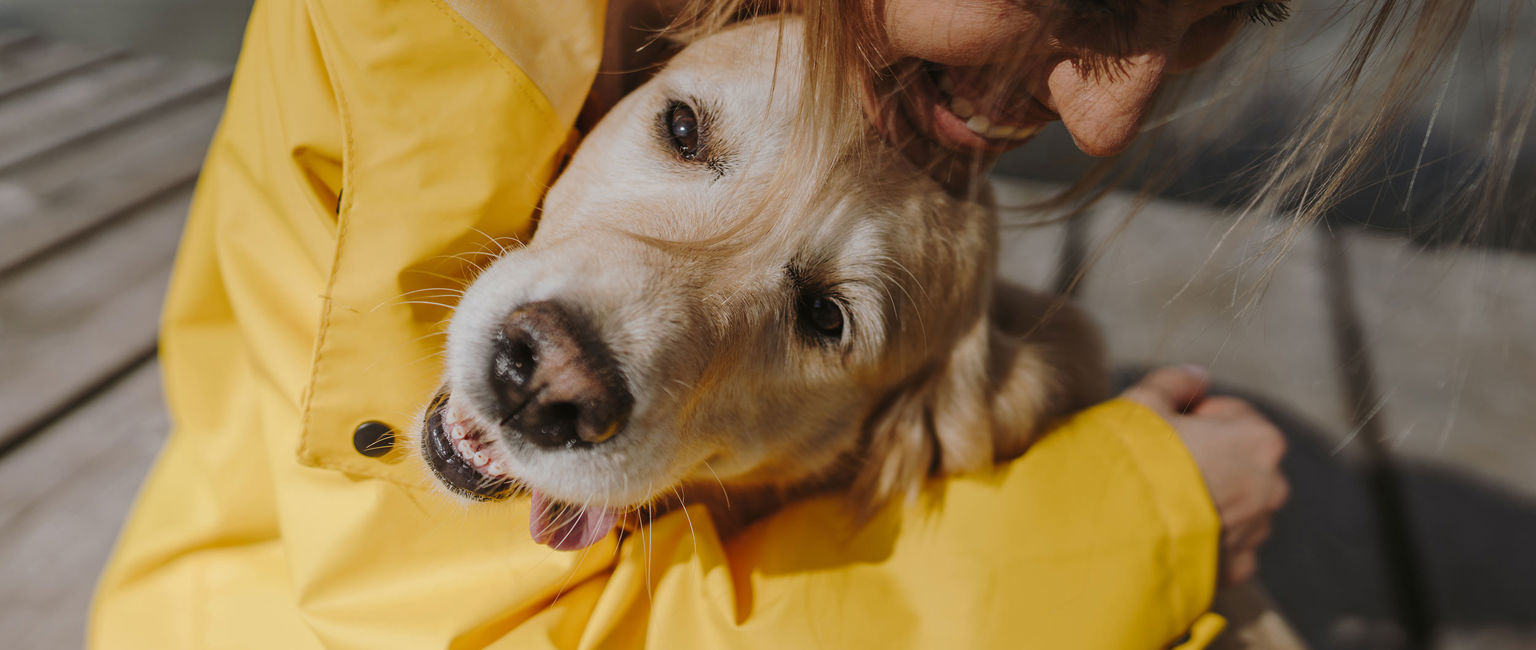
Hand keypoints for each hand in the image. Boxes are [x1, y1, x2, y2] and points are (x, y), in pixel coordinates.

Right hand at [1121, 366, 1289, 586]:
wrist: (1117, 532)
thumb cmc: (1133, 461)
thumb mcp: (1144, 403)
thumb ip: (1175, 381)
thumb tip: (1197, 375)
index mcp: (1259, 439)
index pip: (1233, 413)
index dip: (1196, 416)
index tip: (1166, 430)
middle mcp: (1271, 486)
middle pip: (1239, 460)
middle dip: (1209, 459)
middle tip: (1162, 465)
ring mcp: (1256, 530)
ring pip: (1235, 504)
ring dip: (1209, 499)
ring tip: (1163, 501)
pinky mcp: (1237, 567)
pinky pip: (1226, 545)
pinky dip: (1205, 538)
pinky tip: (1172, 531)